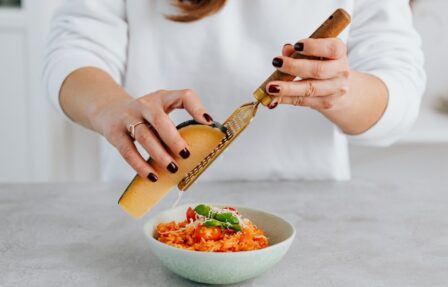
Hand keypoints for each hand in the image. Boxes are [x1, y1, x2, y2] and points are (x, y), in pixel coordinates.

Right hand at [92, 89, 212, 180]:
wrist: (109, 111)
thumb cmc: (145, 116)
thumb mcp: (161, 110)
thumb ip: (179, 122)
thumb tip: (204, 146)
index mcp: (162, 98)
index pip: (183, 96)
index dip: (196, 108)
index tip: (208, 123)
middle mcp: (145, 105)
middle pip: (160, 119)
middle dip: (174, 138)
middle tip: (186, 154)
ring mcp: (128, 118)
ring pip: (144, 136)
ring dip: (159, 154)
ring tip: (172, 169)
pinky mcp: (115, 133)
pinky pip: (128, 151)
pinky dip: (140, 165)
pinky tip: (152, 176)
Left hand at [266, 38, 349, 110]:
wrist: (342, 89)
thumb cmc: (326, 65)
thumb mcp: (318, 53)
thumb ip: (301, 50)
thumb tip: (287, 49)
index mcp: (340, 53)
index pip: (331, 49)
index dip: (314, 46)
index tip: (297, 45)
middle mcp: (341, 71)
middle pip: (318, 70)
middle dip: (294, 66)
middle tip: (276, 62)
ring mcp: (335, 90)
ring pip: (309, 89)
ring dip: (287, 88)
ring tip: (271, 86)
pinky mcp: (327, 103)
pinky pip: (303, 101)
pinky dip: (287, 99)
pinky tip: (274, 98)